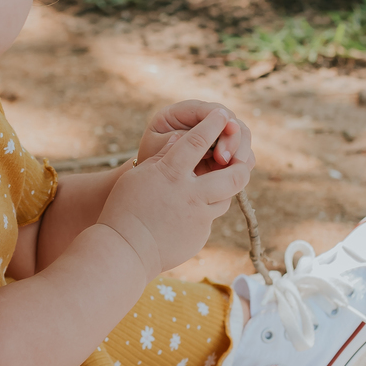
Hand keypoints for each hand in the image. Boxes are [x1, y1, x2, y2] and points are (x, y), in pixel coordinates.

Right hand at [100, 109, 251, 277]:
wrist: (125, 251)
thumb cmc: (125, 209)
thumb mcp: (139, 176)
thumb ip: (162, 156)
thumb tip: (181, 137)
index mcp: (170, 174)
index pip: (197, 141)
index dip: (212, 124)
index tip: (221, 114)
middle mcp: (190, 194)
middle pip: (234, 174)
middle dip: (241, 162)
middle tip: (238, 158)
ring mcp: (199, 217)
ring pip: (226, 197)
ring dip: (222, 189)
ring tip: (208, 187)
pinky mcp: (201, 235)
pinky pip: (209, 218)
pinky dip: (202, 212)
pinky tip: (185, 216)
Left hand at [137, 98, 254, 177]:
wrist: (152, 183)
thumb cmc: (151, 163)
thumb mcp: (158, 148)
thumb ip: (181, 139)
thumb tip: (207, 137)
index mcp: (181, 113)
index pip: (209, 109)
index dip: (221, 120)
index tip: (225, 135)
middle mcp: (202, 120)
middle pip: (231, 120)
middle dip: (233, 139)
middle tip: (224, 161)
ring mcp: (216, 135)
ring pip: (242, 135)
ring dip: (241, 151)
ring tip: (231, 169)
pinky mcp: (225, 151)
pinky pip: (243, 153)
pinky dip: (244, 163)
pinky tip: (235, 175)